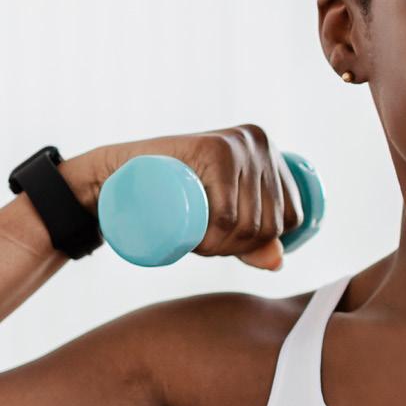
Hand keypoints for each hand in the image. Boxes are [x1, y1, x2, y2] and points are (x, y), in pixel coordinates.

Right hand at [94, 123, 304, 270]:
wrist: (114, 174)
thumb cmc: (172, 195)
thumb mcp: (222, 214)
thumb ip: (255, 239)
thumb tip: (278, 262)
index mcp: (271, 153)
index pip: (291, 216)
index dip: (263, 243)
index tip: (228, 245)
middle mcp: (260, 142)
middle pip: (270, 223)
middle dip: (238, 249)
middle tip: (204, 246)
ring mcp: (238, 144)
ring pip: (249, 223)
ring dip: (223, 249)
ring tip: (197, 243)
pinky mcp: (212, 148)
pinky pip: (226, 214)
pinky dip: (215, 239)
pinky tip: (197, 243)